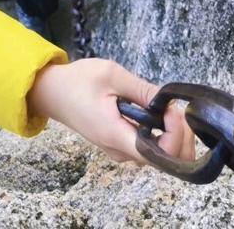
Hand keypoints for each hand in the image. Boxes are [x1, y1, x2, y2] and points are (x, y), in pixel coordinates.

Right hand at [28, 59, 194, 162]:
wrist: (52, 92)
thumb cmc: (78, 81)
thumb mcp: (110, 74)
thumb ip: (142, 89)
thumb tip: (171, 103)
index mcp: (116, 135)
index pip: (160, 156)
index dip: (177, 136)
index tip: (173, 109)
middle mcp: (121, 151)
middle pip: (166, 159)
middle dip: (181, 136)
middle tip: (174, 106)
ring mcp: (120, 151)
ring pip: (160, 155)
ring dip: (173, 134)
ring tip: (166, 107)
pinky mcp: (120, 145)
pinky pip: (149, 147)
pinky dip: (162, 134)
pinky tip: (157, 113)